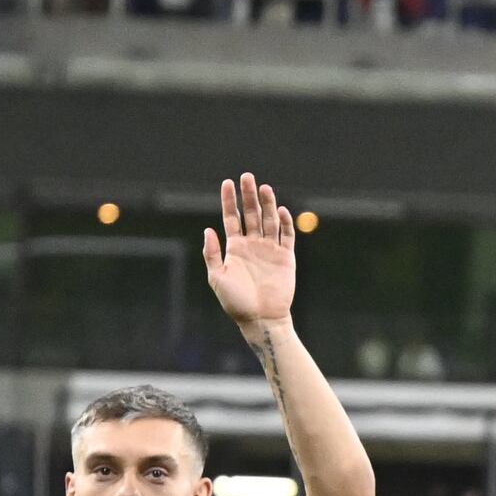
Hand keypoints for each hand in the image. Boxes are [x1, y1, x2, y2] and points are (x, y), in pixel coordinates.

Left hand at [199, 174, 298, 334]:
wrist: (261, 318)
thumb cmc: (236, 302)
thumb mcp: (217, 278)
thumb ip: (212, 254)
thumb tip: (208, 229)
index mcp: (235, 247)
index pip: (232, 217)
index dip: (229, 200)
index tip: (227, 183)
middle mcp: (253, 244)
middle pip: (251, 214)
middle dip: (249, 196)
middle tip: (247, 176)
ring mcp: (270, 249)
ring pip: (269, 220)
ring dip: (267, 204)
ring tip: (264, 188)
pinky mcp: (286, 257)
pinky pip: (287, 236)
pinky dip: (285, 223)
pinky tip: (281, 211)